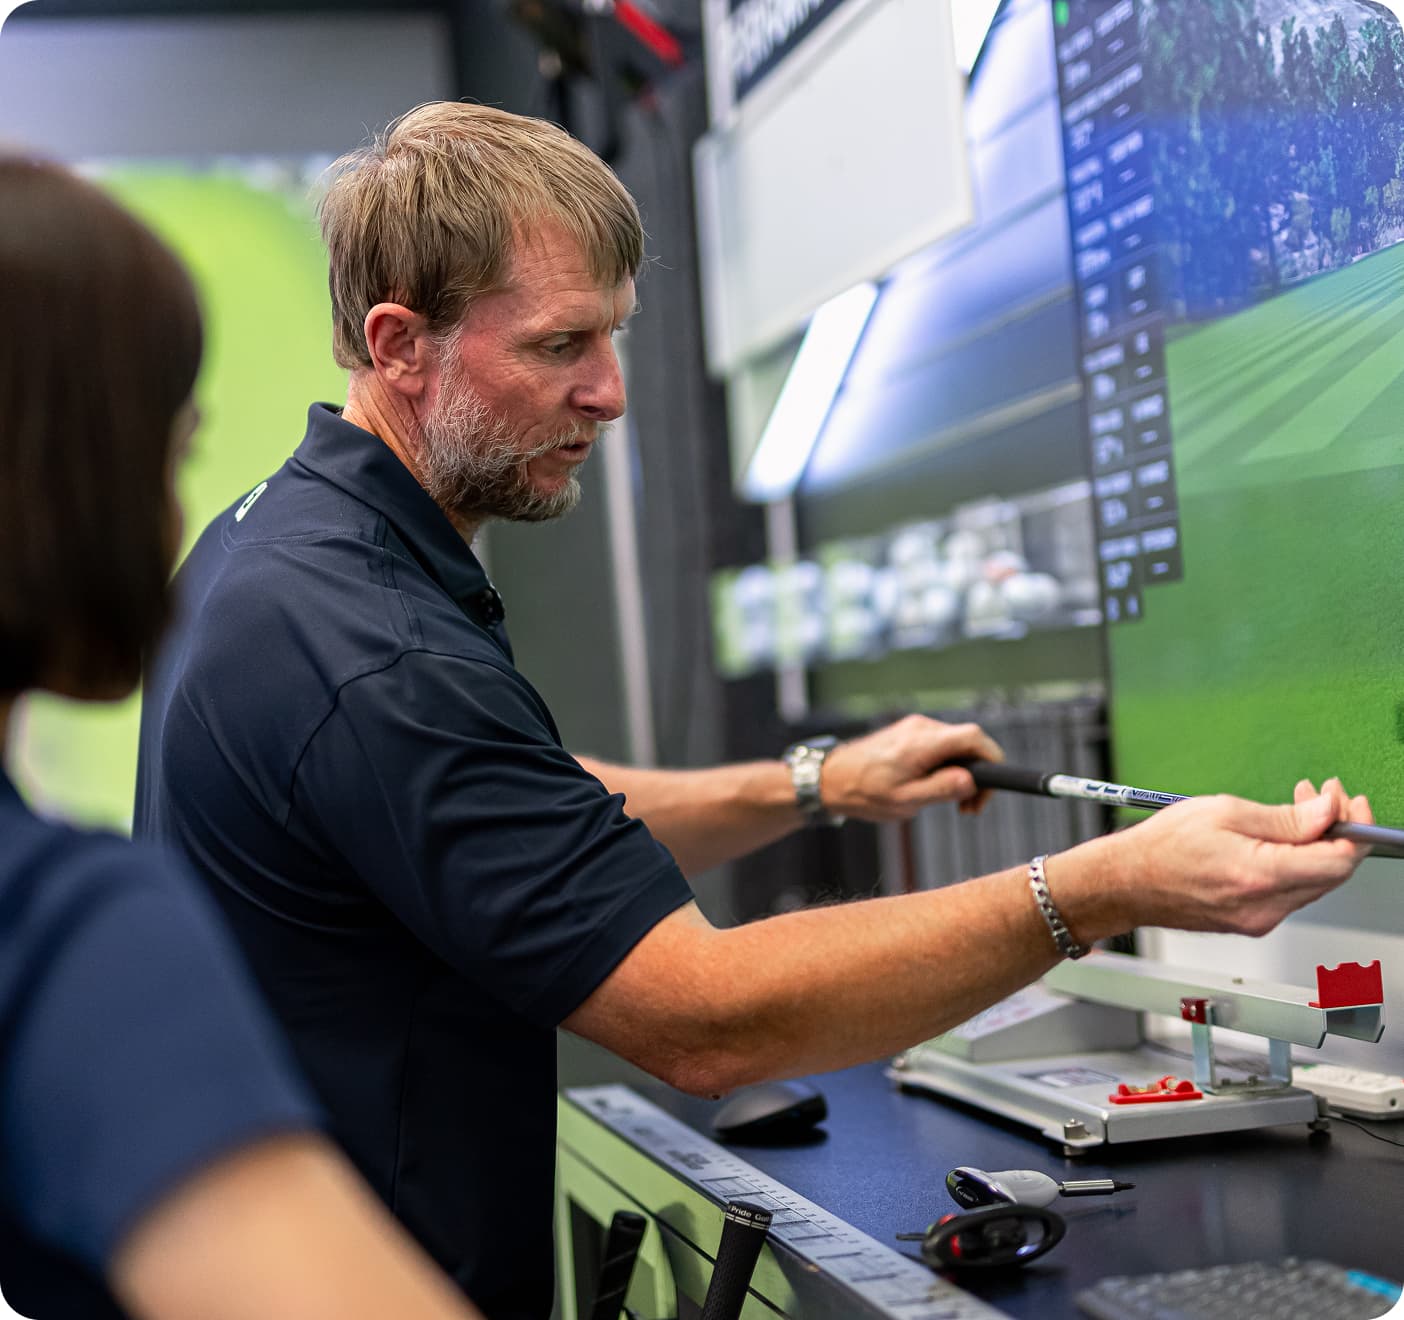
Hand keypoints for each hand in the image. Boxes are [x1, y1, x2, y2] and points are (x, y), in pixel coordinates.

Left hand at [819, 715, 1004, 821]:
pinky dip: (947, 765)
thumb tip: (971, 781)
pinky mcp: (910, 733)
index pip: (974, 737)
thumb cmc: (864, 792)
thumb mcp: (905, 800)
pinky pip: (941, 745)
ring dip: (962, 772)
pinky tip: (936, 787)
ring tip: (953, 803)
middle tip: (969, 807)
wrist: (832, 778)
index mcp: (922, 742)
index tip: (994, 786)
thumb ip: (940, 789)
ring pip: (956, 745)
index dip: (993, 757)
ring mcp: (915, 727)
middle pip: (969, 742)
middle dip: (978, 774)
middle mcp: (922, 728)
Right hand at [1084, 779, 1371, 938]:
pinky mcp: (1252, 922)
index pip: (1340, 860)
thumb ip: (1285, 817)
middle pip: (1333, 873)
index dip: (1354, 828)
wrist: (1125, 884)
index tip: (1350, 803)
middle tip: (1321, 797)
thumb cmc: (1160, 847)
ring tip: (1294, 811)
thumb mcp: (1223, 812)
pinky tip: (1276, 839)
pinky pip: (1290, 892)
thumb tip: (1328, 812)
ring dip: (1315, 845)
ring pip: (1313, 882)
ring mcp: (1260, 919)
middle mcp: (1266, 906)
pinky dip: (1294, 863)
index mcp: (1262, 876)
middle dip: (1336, 830)